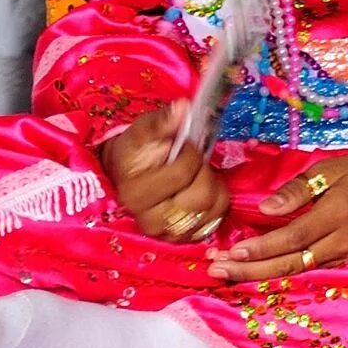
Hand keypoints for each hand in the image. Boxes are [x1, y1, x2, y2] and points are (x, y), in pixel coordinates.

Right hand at [99, 106, 230, 242]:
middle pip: (200, 197)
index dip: (190, 155)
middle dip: (204, 172)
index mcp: (134, 193)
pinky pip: (216, 221)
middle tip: (194, 163)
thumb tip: (183, 108)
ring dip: (213, 186)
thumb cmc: (138, 150)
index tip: (183, 147)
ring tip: (198, 176)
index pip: (181, 174)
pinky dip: (217, 202)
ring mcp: (166, 233)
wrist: (130, 173)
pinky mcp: (182, 239)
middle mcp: (148, 220)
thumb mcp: (144, 130)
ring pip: (211, 210)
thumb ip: (163, 121)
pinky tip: (202, 190)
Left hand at [208, 151, 347, 283]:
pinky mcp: (343, 259)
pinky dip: (279, 271)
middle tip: (216, 268)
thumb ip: (299, 190)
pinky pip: (307, 269)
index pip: (293, 237)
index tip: (231, 251)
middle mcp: (342, 240)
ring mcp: (344, 254)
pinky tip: (256, 270)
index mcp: (339, 213)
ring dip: (259, 273)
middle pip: (290, 263)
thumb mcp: (333, 169)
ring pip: (296, 271)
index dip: (261, 248)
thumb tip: (266, 208)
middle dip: (250, 269)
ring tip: (226, 271)